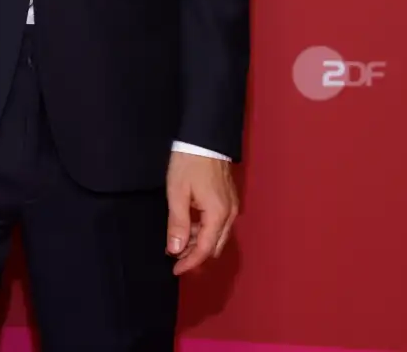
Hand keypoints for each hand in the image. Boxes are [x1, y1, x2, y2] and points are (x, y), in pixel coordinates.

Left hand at [165, 151, 237, 274]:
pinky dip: (204, 230)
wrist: (204, 138)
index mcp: (218, 214)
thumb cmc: (188, 163)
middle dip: (196, 255)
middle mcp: (229, 214)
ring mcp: (231, 206)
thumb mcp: (177, 193)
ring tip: (177, 242)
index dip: (190, 262)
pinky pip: (218, 224)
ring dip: (199, 243)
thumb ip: (178, 224)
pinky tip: (189, 226)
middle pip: (215, 246)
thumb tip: (176, 250)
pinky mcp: (228, 199)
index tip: (175, 270)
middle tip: (175, 258)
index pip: (206, 249)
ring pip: (217, 236)